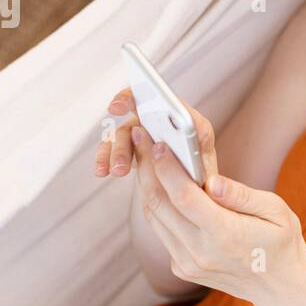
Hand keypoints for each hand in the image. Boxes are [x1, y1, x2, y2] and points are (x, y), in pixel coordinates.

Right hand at [93, 87, 221, 183]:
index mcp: (194, 129)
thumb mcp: (201, 181)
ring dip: (117, 150)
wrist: (198, 211)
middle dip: (127, 121)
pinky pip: (117, 149)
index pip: (174, 103)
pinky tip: (102, 171)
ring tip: (117, 171)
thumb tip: (158, 147)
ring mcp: (152, 137)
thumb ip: (183, 163)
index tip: (126, 101)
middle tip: (114, 118)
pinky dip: (107, 158)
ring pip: (127, 132)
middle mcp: (171, 127)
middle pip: (144, 112)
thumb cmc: (203, 193)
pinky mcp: (137, 151)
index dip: (149, 94)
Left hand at [128, 117, 305, 305]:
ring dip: (147, 185)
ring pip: (155, 217)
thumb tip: (212, 181)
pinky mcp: (182, 267)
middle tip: (141, 138)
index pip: (185, 197)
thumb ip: (242, 195)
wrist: (279, 287)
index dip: (167, 168)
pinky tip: (161, 184)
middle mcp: (200, 252)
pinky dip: (159, 205)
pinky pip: (162, 231)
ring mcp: (188, 263)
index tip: (158, 142)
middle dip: (148, 168)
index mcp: (226, 235)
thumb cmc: (281, 242)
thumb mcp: (276, 212)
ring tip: (147, 156)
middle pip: (160, 205)